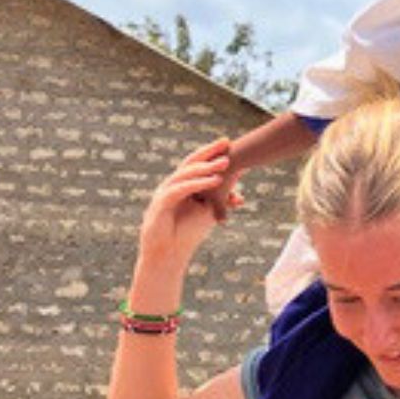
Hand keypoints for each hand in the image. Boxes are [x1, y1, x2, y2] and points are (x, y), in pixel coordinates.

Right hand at [138, 138, 243, 268]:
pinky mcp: (161, 204)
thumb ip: (221, 197)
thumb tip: (239, 184)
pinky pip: (180, 189)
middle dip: (209, 152)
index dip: (212, 153)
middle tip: (227, 143)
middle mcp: (172, 184)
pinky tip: (213, 181)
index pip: (198, 163)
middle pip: (191, 163)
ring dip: (206, 168)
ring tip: (225, 163)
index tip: (230, 143)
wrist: (168, 255)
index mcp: (182, 184)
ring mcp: (164, 192)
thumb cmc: (187, 234)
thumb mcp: (209, 212)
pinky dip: (197, 184)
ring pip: (185, 174)